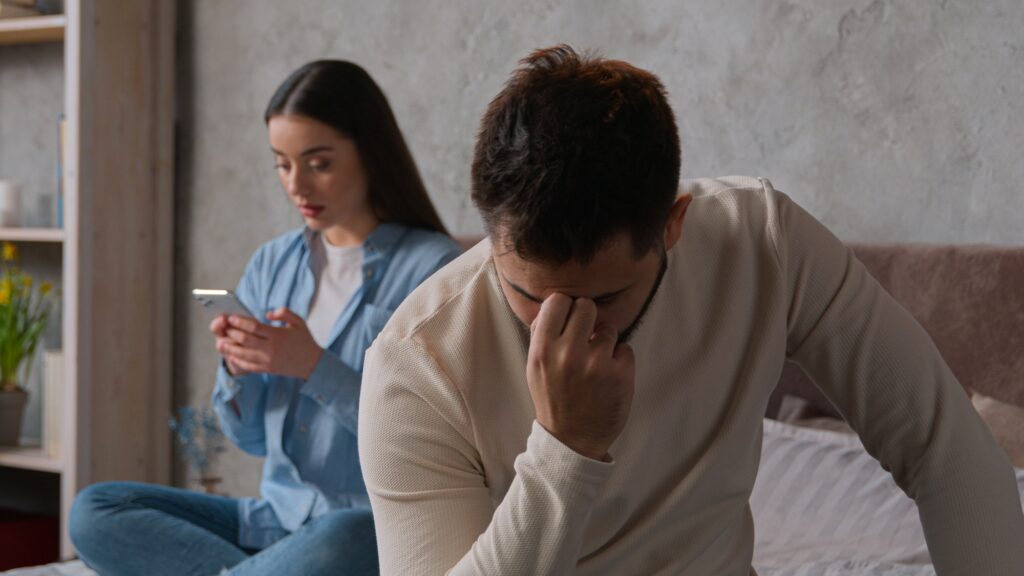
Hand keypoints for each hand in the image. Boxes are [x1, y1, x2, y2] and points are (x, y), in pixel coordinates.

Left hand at [214, 307, 323, 378]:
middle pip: (245, 340)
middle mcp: (271, 348)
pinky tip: (231, 356)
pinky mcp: (267, 369)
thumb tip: (267, 314)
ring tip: (220, 342)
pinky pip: (248, 366)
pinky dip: (238, 361)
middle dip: (232, 333)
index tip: (231, 317)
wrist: (313, 363)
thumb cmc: (305, 340)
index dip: (240, 322)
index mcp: (278, 335)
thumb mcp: (299, 322)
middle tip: (224, 328)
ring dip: (230, 348)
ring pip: (243, 354)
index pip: (254, 327)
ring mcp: (268, 360)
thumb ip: (284, 313)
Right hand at [526, 294, 635, 460]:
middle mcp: (569, 354)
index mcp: (543, 351)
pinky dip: (620, 360)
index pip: (558, 301)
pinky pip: (626, 348)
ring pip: (609, 327)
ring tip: (596, 363)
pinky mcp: (620, 376)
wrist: (571, 440)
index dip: (565, 308)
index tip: (568, 320)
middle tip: (586, 337)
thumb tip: (554, 303)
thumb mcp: (535, 367)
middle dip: (588, 319)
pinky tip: (608, 377)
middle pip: (587, 307)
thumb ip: (541, 334)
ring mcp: (597, 365)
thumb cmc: (553, 398)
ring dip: (606, 341)